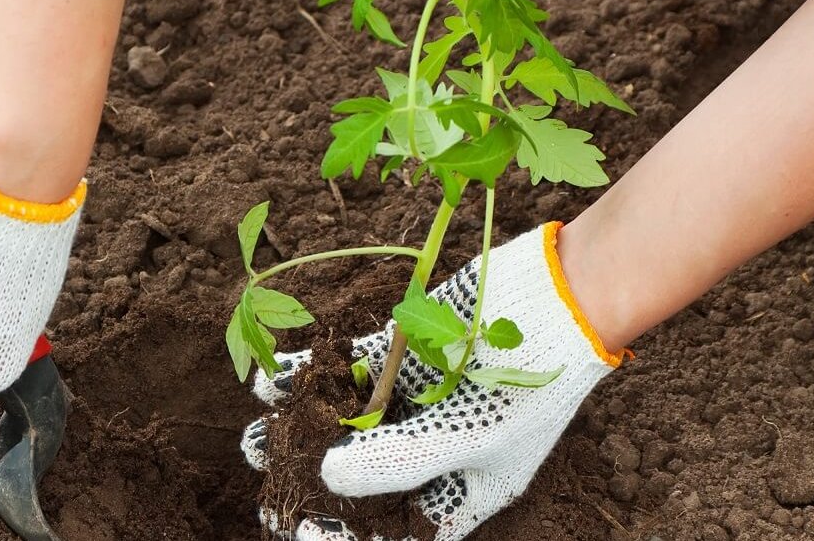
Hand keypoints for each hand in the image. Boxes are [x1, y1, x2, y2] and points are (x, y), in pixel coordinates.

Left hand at [241, 224, 623, 539]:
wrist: (559, 296)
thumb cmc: (526, 384)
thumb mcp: (464, 438)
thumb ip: (394, 463)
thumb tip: (327, 478)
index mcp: (463, 487)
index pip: (400, 529)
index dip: (352, 536)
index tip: (304, 529)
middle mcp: (434, 446)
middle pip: (364, 476)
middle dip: (312, 482)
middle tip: (266, 483)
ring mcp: (417, 398)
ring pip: (348, 423)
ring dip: (302, 428)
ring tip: (254, 439)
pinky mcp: (404, 353)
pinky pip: (349, 369)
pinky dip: (311, 373)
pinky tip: (270, 382)